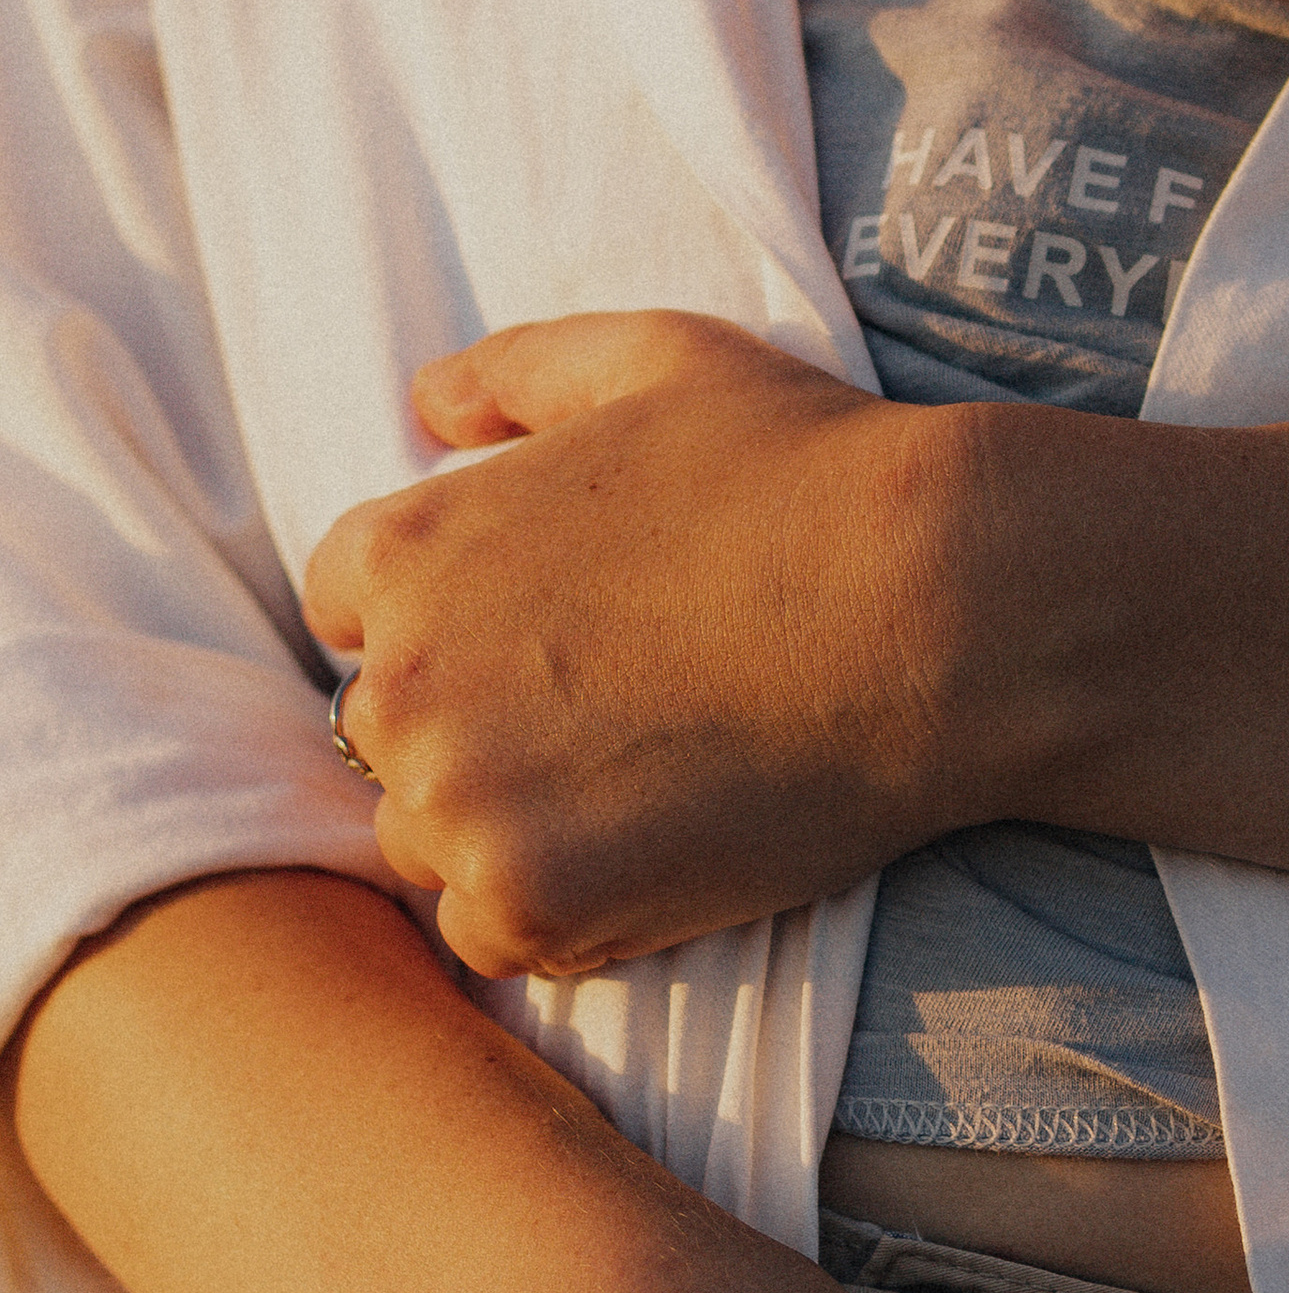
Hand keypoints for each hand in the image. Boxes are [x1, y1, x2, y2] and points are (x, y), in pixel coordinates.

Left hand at [305, 312, 966, 977]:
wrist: (938, 608)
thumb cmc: (809, 468)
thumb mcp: (657, 359)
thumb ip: (518, 369)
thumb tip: (425, 404)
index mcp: (406, 546)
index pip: (346, 607)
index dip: (451, 618)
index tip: (552, 634)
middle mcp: (399, 679)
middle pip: (387, 732)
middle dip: (476, 724)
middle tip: (614, 714)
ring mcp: (459, 803)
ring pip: (430, 839)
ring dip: (510, 824)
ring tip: (643, 782)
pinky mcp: (530, 904)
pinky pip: (489, 933)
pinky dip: (554, 908)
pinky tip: (653, 847)